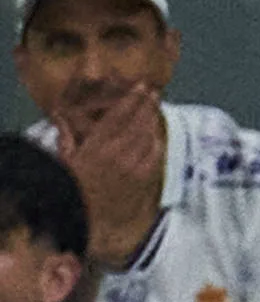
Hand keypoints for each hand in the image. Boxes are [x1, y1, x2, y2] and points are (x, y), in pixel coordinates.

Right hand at [54, 88, 162, 219]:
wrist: (86, 215)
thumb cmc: (73, 186)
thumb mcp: (65, 159)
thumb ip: (66, 135)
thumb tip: (60, 114)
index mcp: (97, 144)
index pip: (118, 115)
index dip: (131, 99)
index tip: (140, 86)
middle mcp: (118, 152)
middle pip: (137, 122)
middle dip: (146, 105)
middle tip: (153, 92)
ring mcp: (134, 166)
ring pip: (148, 137)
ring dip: (152, 120)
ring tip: (155, 107)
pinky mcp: (144, 179)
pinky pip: (155, 156)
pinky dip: (157, 142)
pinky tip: (157, 134)